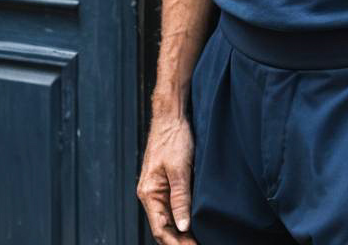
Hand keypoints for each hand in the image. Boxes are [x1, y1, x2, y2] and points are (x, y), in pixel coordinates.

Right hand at [137, 110, 197, 243]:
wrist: (171, 116)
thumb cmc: (173, 138)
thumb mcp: (180, 169)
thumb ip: (181, 198)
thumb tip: (182, 228)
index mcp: (149, 193)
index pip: (160, 229)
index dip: (176, 244)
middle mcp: (150, 194)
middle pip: (164, 227)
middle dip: (180, 241)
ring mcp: (158, 188)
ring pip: (168, 218)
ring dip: (182, 232)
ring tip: (198, 240)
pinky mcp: (166, 182)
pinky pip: (172, 206)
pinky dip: (182, 217)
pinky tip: (194, 222)